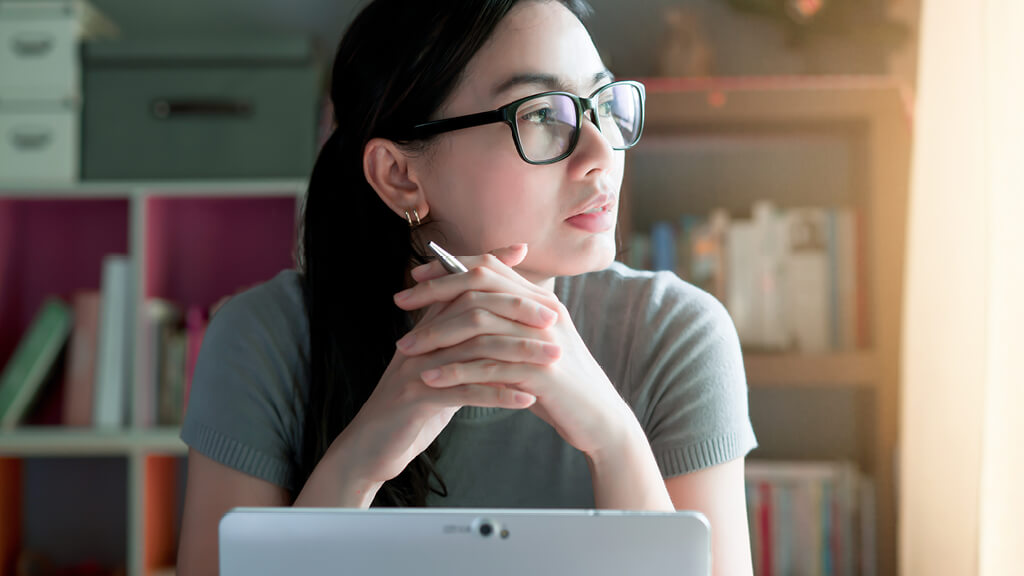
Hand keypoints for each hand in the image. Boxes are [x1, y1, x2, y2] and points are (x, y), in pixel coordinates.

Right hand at [337, 245, 561, 485]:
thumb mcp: (439, 370)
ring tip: (554, 358)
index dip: (489, 267)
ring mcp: (415, 368)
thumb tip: (493, 323)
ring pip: (473, 351)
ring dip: (519, 354)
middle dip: (516, 311)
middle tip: (554, 317)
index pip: (459, 286)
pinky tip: (529, 400)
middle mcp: (419, 341)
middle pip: (471, 311)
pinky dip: (499, 395)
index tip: (524, 254)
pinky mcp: (415, 398)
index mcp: (425, 329)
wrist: (370, 449)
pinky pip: (464, 392)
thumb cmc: (412, 410)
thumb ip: (461, 345)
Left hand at [394, 244, 636, 458]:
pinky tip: (429, 379)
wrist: (600, 420)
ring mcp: (544, 341)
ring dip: (437, 335)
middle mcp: (543, 312)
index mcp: (539, 300)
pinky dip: (455, 371)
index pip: (489, 267)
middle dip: (435, 293)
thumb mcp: (531, 345)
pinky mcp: (542, 374)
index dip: (449, 268)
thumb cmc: (559, 384)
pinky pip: (489, 367)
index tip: (416, 278)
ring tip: (405, 349)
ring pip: (480, 324)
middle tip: (399, 305)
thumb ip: (506, 322)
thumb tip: (467, 305)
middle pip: (480, 286)